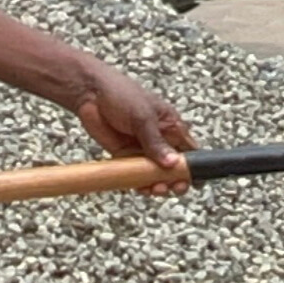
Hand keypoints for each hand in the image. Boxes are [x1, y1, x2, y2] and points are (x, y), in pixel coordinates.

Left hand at [72, 62, 194, 187]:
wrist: (89, 93)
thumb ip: (157, 142)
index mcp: (171, 126)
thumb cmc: (120, 93)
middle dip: (176, 180)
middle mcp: (160, 139)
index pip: (190, 150)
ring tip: (155, 189)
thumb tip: (173, 163)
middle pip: (174, 167)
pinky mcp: (125, 156)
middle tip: (173, 187)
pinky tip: (141, 188)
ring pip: (156, 174)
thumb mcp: (143, 116)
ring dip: (158, 184)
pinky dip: (140, 184)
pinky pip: (136, 175)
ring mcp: (142, 149)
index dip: (193, 167)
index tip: (193, 182)